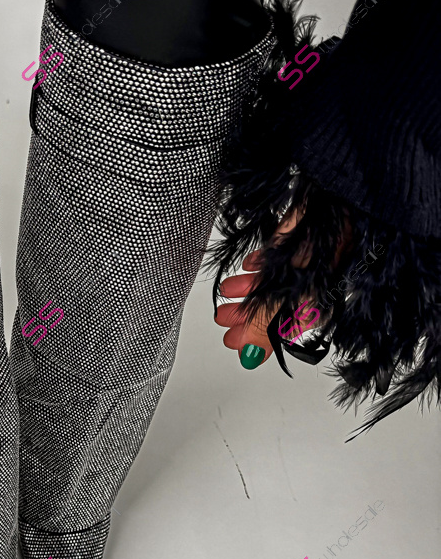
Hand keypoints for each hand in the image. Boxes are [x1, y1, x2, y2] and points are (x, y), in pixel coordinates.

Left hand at [214, 208, 316, 368]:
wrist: (335, 201)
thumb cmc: (319, 250)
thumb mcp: (287, 297)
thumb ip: (266, 325)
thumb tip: (250, 357)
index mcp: (316, 307)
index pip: (283, 331)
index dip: (258, 339)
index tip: (234, 343)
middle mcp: (311, 288)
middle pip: (274, 307)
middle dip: (246, 314)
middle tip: (224, 319)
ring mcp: (305, 264)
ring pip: (273, 282)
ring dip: (247, 289)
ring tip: (226, 290)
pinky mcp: (298, 241)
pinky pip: (278, 257)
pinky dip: (261, 265)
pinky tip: (248, 266)